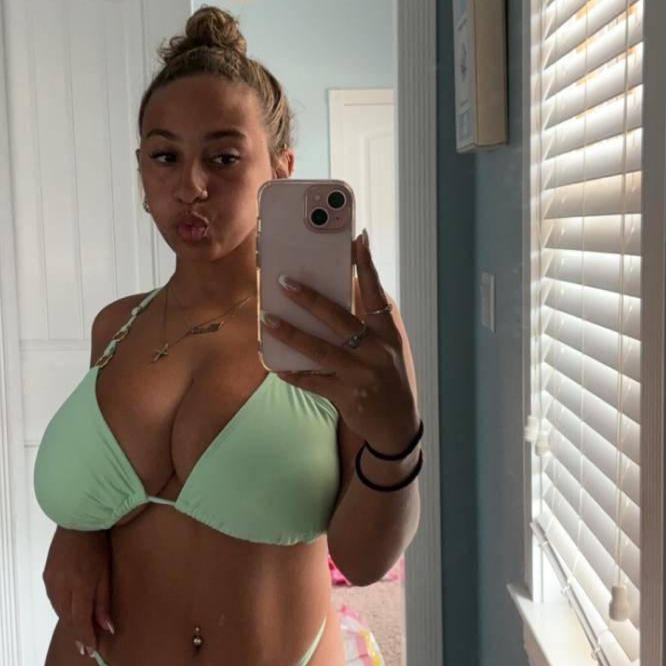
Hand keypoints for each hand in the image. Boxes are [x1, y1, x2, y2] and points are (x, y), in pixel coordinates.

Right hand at [42, 528, 113, 656]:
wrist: (77, 521)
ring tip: (79, 635)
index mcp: (79, 587)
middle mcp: (61, 587)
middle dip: (78, 635)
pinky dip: (62, 610)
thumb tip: (107, 628)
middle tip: (86, 650)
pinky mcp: (46, 575)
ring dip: (70, 623)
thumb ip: (103, 603)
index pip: (81, 621)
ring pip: (59, 611)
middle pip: (68, 619)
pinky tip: (69, 613)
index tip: (91, 652)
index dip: (86, 638)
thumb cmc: (97, 547)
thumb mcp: (105, 575)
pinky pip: (54, 600)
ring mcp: (51, 581)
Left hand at [261, 229, 419, 452]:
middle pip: (339, 319)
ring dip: (289, 333)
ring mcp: (360, 374)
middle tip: (283, 281)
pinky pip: (312, 381)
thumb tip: (342, 289)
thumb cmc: (389, 378)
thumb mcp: (390, 347)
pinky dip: (292, 372)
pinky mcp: (346, 395)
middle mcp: (376, 351)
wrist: (398, 426)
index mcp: (389, 333)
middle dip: (309, 298)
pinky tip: (274, 363)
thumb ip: (371, 321)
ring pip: (319, 350)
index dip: (367, 266)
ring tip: (266, 318)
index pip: (377, 293)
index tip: (357, 239)